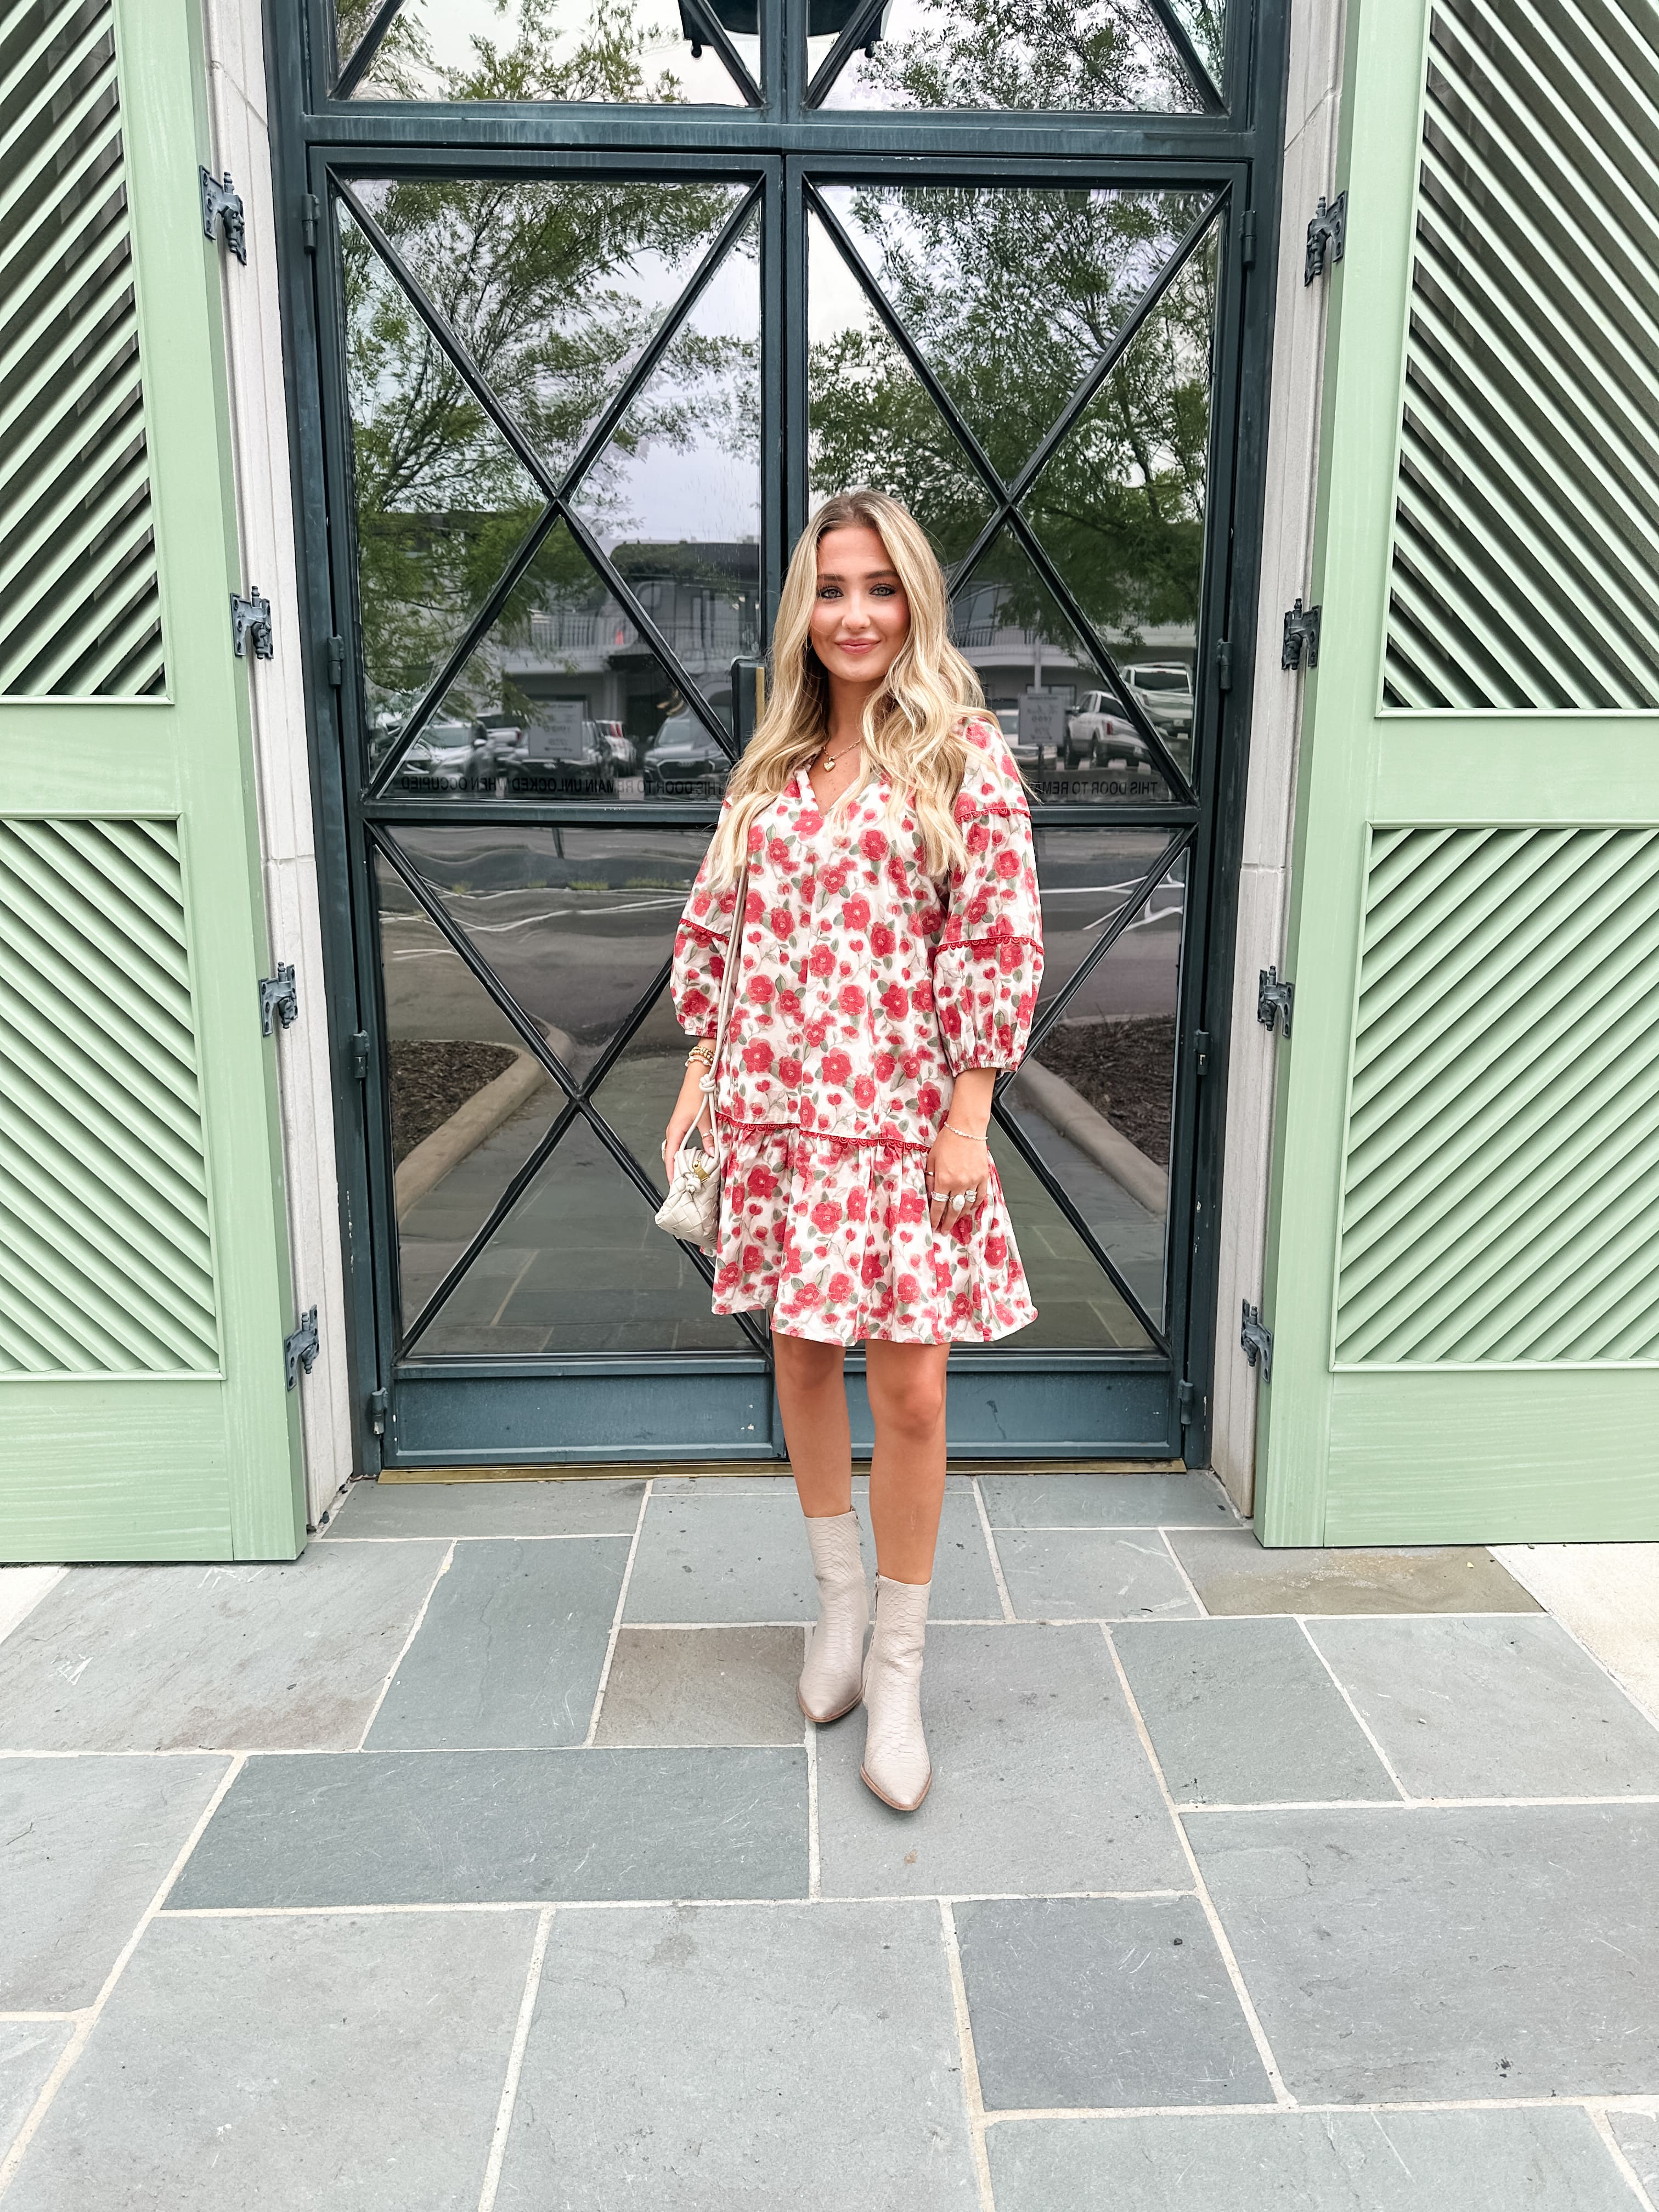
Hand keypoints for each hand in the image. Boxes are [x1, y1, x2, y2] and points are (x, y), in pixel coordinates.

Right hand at [662, 1056, 712, 1175]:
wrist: (697, 1078)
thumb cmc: (698, 1094)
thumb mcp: (706, 1118)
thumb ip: (708, 1138)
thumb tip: (712, 1154)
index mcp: (676, 1130)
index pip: (671, 1157)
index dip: (672, 1172)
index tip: (675, 1185)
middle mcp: (673, 1130)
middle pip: (670, 1156)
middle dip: (676, 1170)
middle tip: (684, 1184)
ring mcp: (676, 1128)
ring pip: (675, 1150)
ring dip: (680, 1162)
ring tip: (689, 1174)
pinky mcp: (681, 1125)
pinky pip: (679, 1143)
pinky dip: (683, 1153)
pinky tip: (693, 1158)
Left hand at [926, 1125, 988, 1233]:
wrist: (966, 1129)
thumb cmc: (947, 1141)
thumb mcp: (931, 1160)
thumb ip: (930, 1179)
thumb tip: (930, 1195)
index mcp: (944, 1179)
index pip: (939, 1206)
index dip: (936, 1218)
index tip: (934, 1225)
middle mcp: (959, 1183)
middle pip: (953, 1210)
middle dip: (948, 1222)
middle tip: (944, 1229)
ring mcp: (973, 1181)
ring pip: (967, 1206)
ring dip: (960, 1215)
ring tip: (955, 1220)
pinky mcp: (983, 1177)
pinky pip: (980, 1197)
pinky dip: (975, 1205)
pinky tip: (969, 1208)